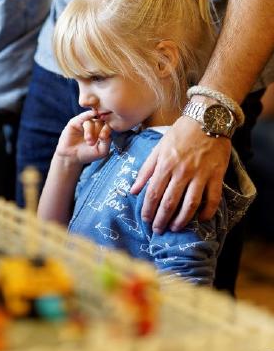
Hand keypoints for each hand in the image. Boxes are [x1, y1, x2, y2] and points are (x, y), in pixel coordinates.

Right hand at [55, 110, 111, 164]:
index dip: (107, 130)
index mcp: (103, 131)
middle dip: (97, 132)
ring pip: (92, 121)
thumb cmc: (87, 154)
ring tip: (87, 141)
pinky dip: (87, 114)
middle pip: (101, 122)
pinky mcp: (76, 122)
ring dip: (90, 131)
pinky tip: (92, 114)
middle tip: (91, 143)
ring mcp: (85, 122)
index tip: (102, 137)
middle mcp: (95, 125)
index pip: (109, 126)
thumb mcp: (101, 151)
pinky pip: (83, 116)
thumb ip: (107, 142)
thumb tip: (107, 131)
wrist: (71, 157)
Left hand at [131, 116, 230, 232]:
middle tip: (158, 230)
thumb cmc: (179, 134)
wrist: (206, 120)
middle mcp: (181, 171)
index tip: (145, 220)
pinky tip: (200, 219)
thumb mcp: (158, 148)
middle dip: (162, 219)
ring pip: (190, 204)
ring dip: (181, 220)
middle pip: (169, 202)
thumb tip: (133, 190)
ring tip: (175, 228)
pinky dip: (207, 212)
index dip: (148, 209)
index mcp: (165, 164)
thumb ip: (145, 170)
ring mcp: (200, 174)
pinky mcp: (216, 175)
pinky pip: (212, 198)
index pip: (153, 193)